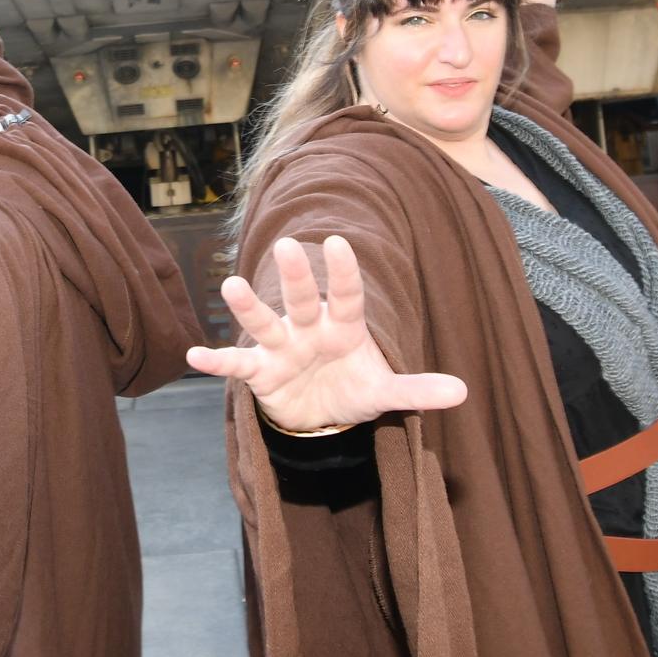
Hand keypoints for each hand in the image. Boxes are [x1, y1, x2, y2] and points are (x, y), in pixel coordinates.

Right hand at [185, 236, 466, 431]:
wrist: (317, 414)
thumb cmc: (351, 388)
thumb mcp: (384, 391)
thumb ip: (416, 389)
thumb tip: (462, 392)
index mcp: (343, 328)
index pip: (347, 296)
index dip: (343, 273)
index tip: (338, 243)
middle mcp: (309, 329)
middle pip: (303, 300)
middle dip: (296, 277)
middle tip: (288, 245)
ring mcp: (282, 347)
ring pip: (264, 322)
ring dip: (248, 306)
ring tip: (231, 286)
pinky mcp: (260, 371)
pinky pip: (237, 363)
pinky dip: (216, 361)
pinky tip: (195, 355)